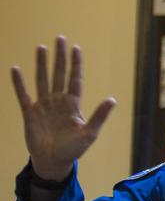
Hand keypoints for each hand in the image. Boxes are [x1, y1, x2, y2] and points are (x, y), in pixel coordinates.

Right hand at [11, 36, 115, 180]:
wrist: (54, 161)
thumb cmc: (74, 149)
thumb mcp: (89, 133)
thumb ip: (99, 116)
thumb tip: (113, 99)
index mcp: (73, 105)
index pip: (75, 79)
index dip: (76, 64)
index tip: (77, 48)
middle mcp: (58, 101)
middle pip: (59, 74)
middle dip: (60, 57)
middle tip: (60, 38)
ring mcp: (43, 106)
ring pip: (42, 80)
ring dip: (41, 64)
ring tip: (41, 48)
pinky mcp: (29, 113)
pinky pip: (23, 95)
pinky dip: (19, 83)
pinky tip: (15, 69)